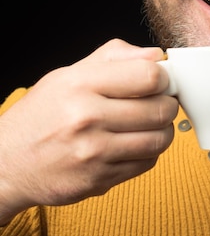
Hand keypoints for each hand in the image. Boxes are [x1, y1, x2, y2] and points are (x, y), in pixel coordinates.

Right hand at [0, 39, 177, 222]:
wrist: (7, 163)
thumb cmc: (42, 114)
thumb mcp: (67, 74)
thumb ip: (114, 58)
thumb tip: (157, 55)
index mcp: (79, 84)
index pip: (149, 76)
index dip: (164, 78)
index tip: (160, 81)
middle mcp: (86, 118)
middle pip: (160, 109)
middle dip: (168, 104)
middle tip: (160, 103)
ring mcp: (93, 153)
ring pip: (159, 139)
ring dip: (163, 130)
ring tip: (150, 124)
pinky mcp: (99, 180)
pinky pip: (146, 164)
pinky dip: (148, 153)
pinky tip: (133, 144)